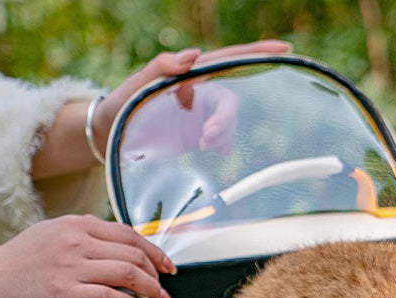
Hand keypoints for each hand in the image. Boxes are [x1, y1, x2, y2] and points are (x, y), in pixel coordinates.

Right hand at [0, 215, 175, 297]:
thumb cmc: (17, 263)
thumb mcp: (50, 234)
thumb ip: (82, 234)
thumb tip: (115, 241)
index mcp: (75, 225)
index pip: (129, 234)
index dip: (154, 250)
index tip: (165, 263)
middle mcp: (75, 241)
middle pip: (134, 253)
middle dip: (158, 271)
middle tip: (166, 284)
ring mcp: (70, 266)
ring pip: (127, 273)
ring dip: (150, 289)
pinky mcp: (64, 292)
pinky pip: (108, 296)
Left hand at [31, 40, 291, 179]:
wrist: (111, 138)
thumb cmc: (121, 106)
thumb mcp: (136, 86)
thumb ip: (161, 68)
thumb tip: (193, 55)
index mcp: (188, 74)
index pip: (228, 60)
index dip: (256, 54)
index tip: (284, 50)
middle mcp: (199, 92)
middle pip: (231, 101)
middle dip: (225, 121)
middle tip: (207, 139)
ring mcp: (202, 115)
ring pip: (229, 123)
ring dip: (221, 135)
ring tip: (201, 145)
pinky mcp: (200, 135)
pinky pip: (224, 139)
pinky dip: (222, 144)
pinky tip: (209, 149)